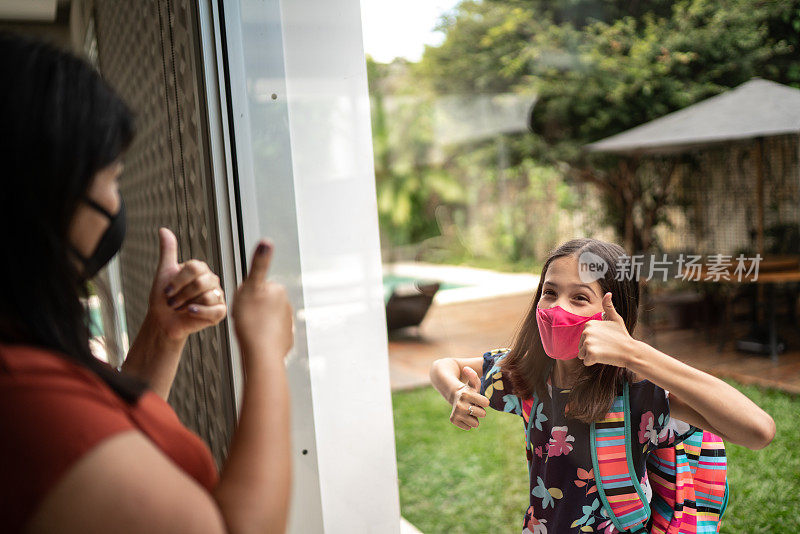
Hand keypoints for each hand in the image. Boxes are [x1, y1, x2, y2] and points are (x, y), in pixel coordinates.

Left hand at [147, 228, 226, 340]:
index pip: (195, 268)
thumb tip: (163, 229)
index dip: (178, 281)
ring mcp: (217, 296)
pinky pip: (215, 310)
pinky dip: (200, 312)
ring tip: (181, 309)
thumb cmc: (164, 298)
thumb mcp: (164, 272)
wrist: (163, 321)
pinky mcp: (219, 312)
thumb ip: (168, 251)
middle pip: (201, 282)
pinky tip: (190, 312)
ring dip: (187, 305)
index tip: (167, 291)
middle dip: (182, 295)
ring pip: (207, 296)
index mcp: (201, 270)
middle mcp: (212, 281)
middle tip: (172, 303)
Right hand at [231, 240, 293, 361]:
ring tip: (249, 331)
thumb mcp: (249, 287)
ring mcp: (287, 323)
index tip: (243, 305)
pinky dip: (262, 337)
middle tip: (244, 319)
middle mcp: (286, 305)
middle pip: (259, 304)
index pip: (255, 288)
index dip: (245, 296)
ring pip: (264, 320)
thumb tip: (267, 241)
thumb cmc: (251, 321)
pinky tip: (256, 341)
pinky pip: (269, 336)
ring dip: (255, 324)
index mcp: (278, 290)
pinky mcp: (285, 339)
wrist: (261, 353)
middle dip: (250, 310)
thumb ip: (258, 264)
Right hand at [449, 366, 489, 430]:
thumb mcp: (473, 383)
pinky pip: (468, 427)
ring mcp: (456, 413)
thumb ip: (473, 376)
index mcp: (466, 394)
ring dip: (474, 417)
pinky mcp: (453, 420)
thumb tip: (466, 368)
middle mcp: (460, 404)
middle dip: (480, 410)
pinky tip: (464, 415)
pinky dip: (467, 423)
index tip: (480, 399)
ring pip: (475, 423)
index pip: (486, 403)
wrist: (454, 396)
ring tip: (469, 410)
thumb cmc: (468, 390)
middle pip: (482, 414)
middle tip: (473, 405)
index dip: (484, 402)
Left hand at [578, 292, 636, 367]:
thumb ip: (608, 306)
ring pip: (582, 354)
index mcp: (589, 324)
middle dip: (592, 348)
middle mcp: (586, 332)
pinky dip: (593, 362)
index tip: (605, 339)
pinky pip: (586, 361)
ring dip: (591, 355)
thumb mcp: (616, 319)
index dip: (594, 341)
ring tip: (604, 351)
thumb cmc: (622, 335)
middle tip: (606, 346)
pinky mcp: (591, 354)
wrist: (630, 350)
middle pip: (581, 346)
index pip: (584, 337)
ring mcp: (588, 342)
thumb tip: (608, 293)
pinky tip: (603, 357)